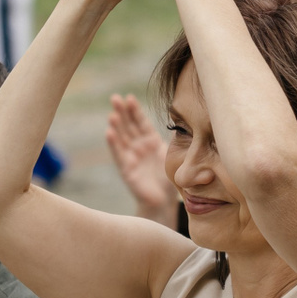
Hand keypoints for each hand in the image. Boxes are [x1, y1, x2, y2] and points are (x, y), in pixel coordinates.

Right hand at [106, 93, 176, 227]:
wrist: (164, 199)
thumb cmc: (169, 176)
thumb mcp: (173, 153)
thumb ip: (177, 139)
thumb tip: (187, 120)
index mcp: (151, 141)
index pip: (141, 122)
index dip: (135, 110)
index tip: (129, 97)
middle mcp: (139, 146)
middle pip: (128, 126)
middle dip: (121, 112)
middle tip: (115, 98)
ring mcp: (131, 156)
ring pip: (121, 137)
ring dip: (116, 126)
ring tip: (112, 114)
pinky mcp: (126, 169)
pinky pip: (119, 154)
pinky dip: (113, 143)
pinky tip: (109, 132)